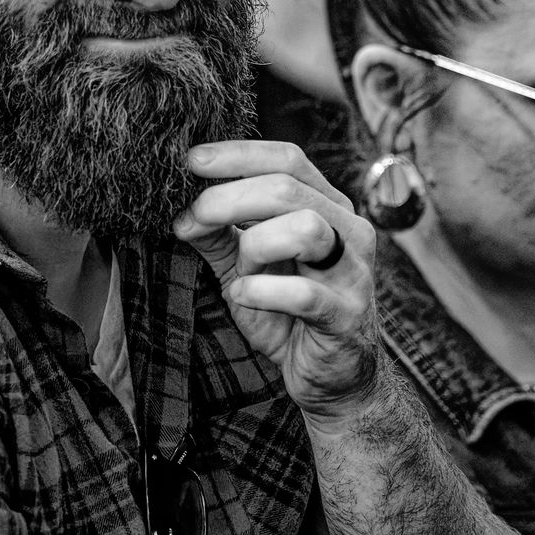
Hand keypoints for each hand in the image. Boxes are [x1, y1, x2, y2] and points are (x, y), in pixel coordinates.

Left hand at [173, 141, 379, 418]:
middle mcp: (350, 231)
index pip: (288, 159)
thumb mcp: (246, 267)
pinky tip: (244, 298)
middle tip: (191, 216)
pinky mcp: (347, 315)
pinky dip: (260, 292)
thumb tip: (181, 207)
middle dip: (229, 197)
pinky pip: (302, 294)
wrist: (333, 380)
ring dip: (254, 246)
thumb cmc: (289, 315)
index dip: (238, 154)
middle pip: (288, 188)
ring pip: (305, 229)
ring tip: (238, 272)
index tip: (191, 160)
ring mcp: (353, 272)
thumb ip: (219, 235)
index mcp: (329, 207)